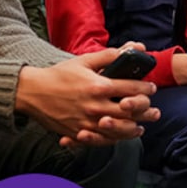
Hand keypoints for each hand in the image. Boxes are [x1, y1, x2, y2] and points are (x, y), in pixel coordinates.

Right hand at [15, 48, 159, 146]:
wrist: (31, 92)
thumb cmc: (59, 75)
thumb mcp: (84, 61)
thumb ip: (110, 55)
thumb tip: (134, 47)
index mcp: (98, 86)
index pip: (131, 89)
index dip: (146, 89)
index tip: (151, 88)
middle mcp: (95, 106)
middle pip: (130, 112)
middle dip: (146, 110)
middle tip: (155, 110)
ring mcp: (87, 122)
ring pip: (119, 130)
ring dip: (134, 128)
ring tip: (143, 126)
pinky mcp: (80, 133)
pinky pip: (103, 140)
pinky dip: (116, 139)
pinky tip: (123, 135)